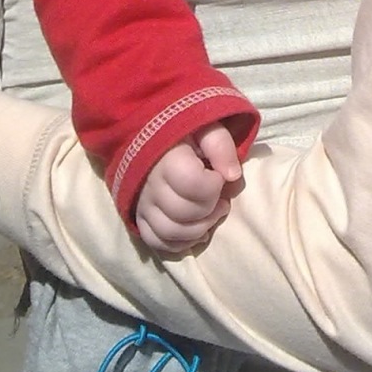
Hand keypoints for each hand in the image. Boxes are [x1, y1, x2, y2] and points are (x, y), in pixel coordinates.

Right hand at [135, 124, 243, 255]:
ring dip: (199, 229)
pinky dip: (180, 243)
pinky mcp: (140, 217)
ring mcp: (143, 204)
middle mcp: (151, 185)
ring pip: (170, 232)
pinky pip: (157, 242)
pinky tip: (197, 230)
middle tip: (221, 199)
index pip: (193, 184)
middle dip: (210, 209)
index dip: (213, 185)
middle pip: (183, 213)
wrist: (150, 136)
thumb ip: (221, 146)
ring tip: (212, 215)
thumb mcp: (207, 128)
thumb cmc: (185, 133)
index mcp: (167, 159)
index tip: (218, 176)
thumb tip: (232, 176)